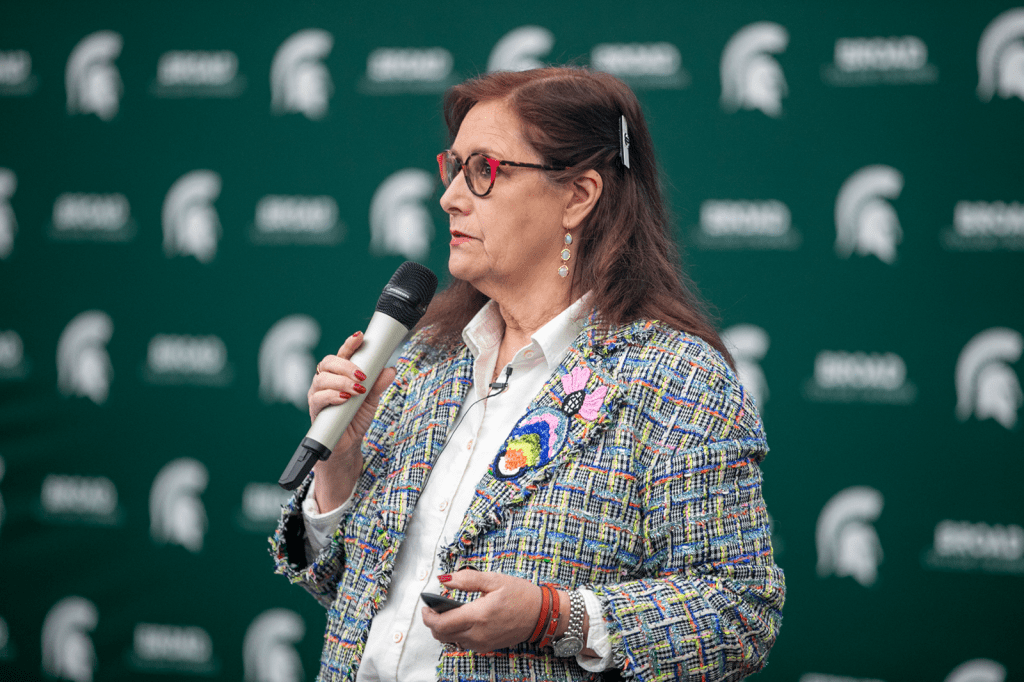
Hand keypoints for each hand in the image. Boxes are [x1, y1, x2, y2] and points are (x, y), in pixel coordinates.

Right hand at [308, 331, 395, 455]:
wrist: (348, 443)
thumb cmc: (356, 417)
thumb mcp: (372, 399)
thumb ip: (378, 384)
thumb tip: (390, 369)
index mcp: (339, 373)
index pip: (342, 354)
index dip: (349, 344)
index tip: (360, 337)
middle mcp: (326, 380)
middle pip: (329, 362)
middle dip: (346, 365)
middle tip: (363, 375)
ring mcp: (317, 393)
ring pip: (322, 378)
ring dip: (342, 382)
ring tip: (357, 390)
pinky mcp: (314, 409)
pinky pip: (318, 397)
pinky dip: (332, 396)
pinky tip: (345, 398)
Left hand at [421, 571, 540, 652]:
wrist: (541, 615)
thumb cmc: (521, 595)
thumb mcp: (495, 580)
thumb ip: (467, 579)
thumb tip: (445, 580)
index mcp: (478, 616)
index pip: (441, 624)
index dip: (428, 617)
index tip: (426, 606)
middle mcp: (477, 634)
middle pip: (442, 636)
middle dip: (432, 623)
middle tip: (432, 609)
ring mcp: (482, 643)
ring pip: (451, 640)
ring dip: (444, 629)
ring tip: (448, 612)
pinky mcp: (486, 646)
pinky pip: (464, 643)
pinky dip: (456, 633)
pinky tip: (463, 619)